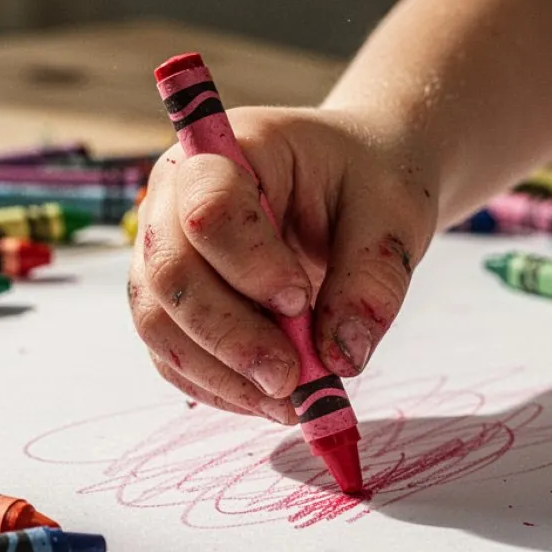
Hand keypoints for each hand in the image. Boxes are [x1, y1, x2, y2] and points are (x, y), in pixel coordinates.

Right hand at [127, 106, 437, 422]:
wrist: (354, 189)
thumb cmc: (367, 185)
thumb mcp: (392, 217)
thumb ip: (372, 280)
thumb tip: (340, 359)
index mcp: (231, 150)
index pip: (208, 207)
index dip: (248, 265)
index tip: (300, 300)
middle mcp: (176, 196)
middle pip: (170, 273)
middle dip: (230, 335)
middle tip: (292, 379)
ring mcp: (164, 250)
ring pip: (159, 323)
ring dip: (220, 373)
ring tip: (288, 400)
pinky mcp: (171, 303)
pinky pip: (171, 355)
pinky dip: (216, 387)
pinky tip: (267, 401)